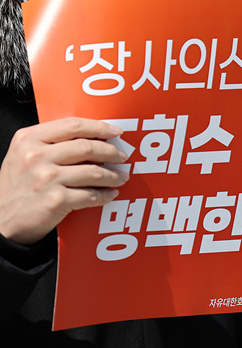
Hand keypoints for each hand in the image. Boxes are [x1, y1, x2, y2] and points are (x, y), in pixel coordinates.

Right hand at [0, 118, 127, 244]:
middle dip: (111, 151)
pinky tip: (111, 194)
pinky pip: (90, 195)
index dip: (99, 127)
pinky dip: (105, 195)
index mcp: (28, 139)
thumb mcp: (23, 155)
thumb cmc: (16, 187)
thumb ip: (50, 144)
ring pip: (93, 172)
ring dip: (113, 175)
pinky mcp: (55, 200)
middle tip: (123, 157)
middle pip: (87, 147)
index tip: (116, 131)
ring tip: (121, 177)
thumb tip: (93, 138)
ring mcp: (46, 178)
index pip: (72, 125)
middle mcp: (36, 156)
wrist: (1, 221)